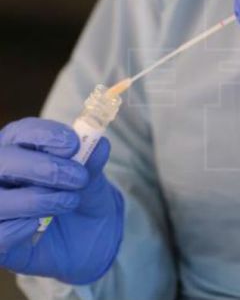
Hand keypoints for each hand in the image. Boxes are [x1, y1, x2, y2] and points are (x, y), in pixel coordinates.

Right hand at [0, 118, 123, 284]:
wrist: (88, 237)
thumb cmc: (83, 196)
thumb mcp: (93, 178)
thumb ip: (92, 161)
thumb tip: (99, 144)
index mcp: (21, 147)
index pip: (22, 132)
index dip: (46, 135)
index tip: (73, 145)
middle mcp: (0, 172)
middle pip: (3, 161)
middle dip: (44, 167)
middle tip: (79, 178)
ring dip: (38, 200)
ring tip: (69, 202)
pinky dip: (21, 228)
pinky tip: (40, 225)